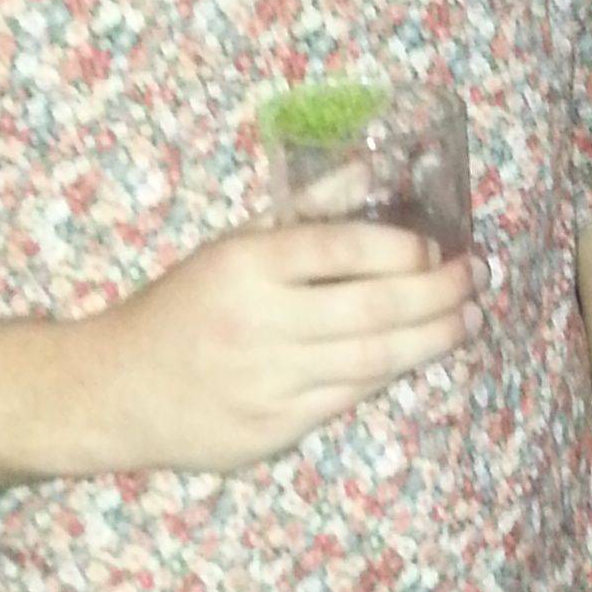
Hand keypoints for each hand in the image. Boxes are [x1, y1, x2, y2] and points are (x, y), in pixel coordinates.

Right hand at [80, 221, 480, 474]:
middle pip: (374, 310)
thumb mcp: (233, 244)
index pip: (341, 248)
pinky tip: (418, 354)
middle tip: (476, 278)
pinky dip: (391, 373)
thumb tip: (378, 164)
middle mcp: (259, 323)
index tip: (437, 247)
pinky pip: (351, 397)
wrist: (115, 390)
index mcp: (244, 265)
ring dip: (433, 338)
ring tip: (467, 318)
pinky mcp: (275, 426)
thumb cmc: (184, 306)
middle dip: (440, 294)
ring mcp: (268, 381)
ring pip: (374, 359)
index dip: (402, 248)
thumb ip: (310, 209)